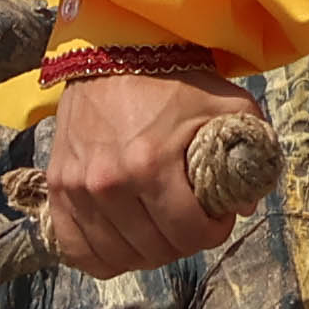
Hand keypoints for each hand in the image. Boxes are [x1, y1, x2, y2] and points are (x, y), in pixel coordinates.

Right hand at [39, 70, 257, 276]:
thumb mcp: (228, 104)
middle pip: (156, 250)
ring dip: (147, 251)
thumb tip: (244, 204)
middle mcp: (108, 183)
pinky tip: (123, 243)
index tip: (216, 216)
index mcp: (151, 164)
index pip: (189, 234)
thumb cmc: (175, 81)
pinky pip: (76, 249)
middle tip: (189, 219)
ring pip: (119, 256)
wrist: (113, 52)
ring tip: (159, 228)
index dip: (213, 231)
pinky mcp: (57, 188)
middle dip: (183, 241)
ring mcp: (76, 189)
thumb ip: (251, 150)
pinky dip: (102, 256)